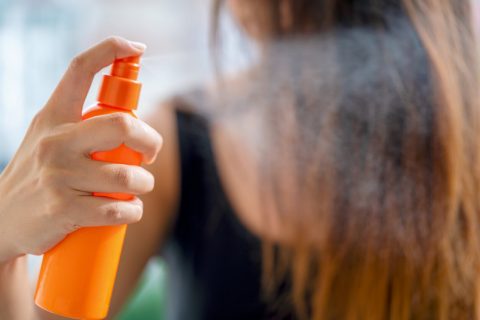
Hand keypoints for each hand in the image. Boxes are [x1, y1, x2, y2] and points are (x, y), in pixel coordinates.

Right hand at [0, 37, 161, 262]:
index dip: (110, 50)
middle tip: (149, 154)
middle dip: (151, 141)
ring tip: (138, 188)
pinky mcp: (63, 208)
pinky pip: (116, 209)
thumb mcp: (48, 138)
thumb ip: (80, 125)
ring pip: (126, 176)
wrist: (2, 220)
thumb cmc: (39, 175)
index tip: (135, 47)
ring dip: (144, 185)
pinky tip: (130, 210)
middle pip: (122, 125)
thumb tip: (132, 119)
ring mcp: (58, 174)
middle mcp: (55, 140)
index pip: (79, 70)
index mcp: (53, 116)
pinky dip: (133, 212)